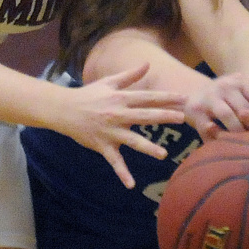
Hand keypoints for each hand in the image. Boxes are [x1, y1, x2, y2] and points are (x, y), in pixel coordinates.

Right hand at [56, 64, 185, 187]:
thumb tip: (147, 64)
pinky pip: (114, 161)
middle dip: (163, 117)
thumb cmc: (88, 95)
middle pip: (144, 116)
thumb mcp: (109, 82)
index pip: (147, 97)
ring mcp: (110, 132)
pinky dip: (122, 173)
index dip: (166, 98)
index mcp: (121, 99)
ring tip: (163, 154)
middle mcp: (118, 115)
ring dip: (148, 148)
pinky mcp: (103, 146)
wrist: (64, 109)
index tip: (184, 99)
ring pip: (132, 141)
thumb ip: (130, 75)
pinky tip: (131, 185)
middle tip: (181, 119)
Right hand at [183, 73, 248, 140]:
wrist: (194, 94)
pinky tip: (224, 145)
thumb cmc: (227, 94)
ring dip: (237, 129)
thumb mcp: (244, 86)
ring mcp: (208, 98)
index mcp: (239, 81)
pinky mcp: (195, 111)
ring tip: (248, 142)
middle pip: (243, 107)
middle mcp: (224, 87)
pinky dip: (215, 137)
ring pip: (226, 115)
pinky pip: (206, 127)